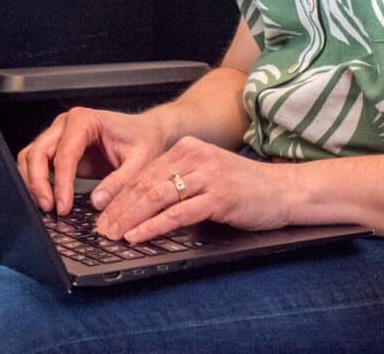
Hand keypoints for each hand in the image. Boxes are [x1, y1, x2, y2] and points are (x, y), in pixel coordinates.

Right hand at [17, 106, 168, 215]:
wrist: (146, 132)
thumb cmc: (143, 140)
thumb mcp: (140, 161)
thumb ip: (120, 181)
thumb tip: (97, 202)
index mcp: (86, 120)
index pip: (65, 153)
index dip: (61, 183)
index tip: (63, 206)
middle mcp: (67, 124)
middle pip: (39, 151)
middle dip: (38, 182)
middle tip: (49, 209)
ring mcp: (60, 135)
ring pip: (31, 156)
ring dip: (33, 183)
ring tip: (47, 207)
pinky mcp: (58, 149)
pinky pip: (37, 163)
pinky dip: (36, 181)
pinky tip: (47, 199)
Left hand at [95, 136, 294, 243]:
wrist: (282, 189)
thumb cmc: (245, 187)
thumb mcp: (207, 175)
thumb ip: (179, 181)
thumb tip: (142, 204)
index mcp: (188, 148)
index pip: (145, 172)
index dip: (120, 194)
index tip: (102, 212)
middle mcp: (195, 156)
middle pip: (147, 183)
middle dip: (119, 207)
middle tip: (100, 227)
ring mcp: (208, 175)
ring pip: (158, 196)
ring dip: (130, 218)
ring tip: (112, 233)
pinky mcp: (219, 196)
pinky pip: (178, 212)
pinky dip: (154, 225)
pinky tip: (138, 235)